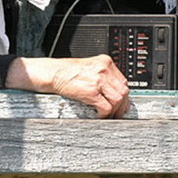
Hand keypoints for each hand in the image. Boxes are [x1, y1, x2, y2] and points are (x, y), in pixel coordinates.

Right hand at [5, 55, 129, 118]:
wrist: (54, 72)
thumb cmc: (68, 71)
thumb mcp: (90, 68)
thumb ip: (102, 75)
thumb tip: (113, 90)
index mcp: (105, 62)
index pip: (123, 80)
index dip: (124, 94)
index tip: (122, 102)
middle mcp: (104, 69)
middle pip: (124, 90)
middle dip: (122, 105)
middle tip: (118, 113)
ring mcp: (99, 80)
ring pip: (118, 99)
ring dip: (115, 111)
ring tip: (109, 115)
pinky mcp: (92, 91)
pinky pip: (106, 107)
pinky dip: (105, 114)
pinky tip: (100, 115)